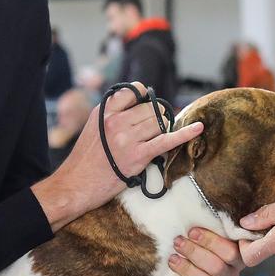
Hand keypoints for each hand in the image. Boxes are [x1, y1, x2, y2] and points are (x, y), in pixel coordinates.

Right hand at [32, 84, 201, 230]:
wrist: (76, 183)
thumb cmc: (86, 158)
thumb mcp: (93, 126)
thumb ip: (113, 112)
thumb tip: (138, 104)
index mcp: (105, 111)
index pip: (134, 91)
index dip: (144, 97)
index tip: (146, 105)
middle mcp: (117, 121)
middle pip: (150, 109)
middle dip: (155, 118)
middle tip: (149, 131)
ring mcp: (128, 138)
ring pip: (160, 123)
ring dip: (162, 130)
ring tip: (151, 140)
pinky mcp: (138, 156)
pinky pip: (167, 141)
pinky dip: (185, 134)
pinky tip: (198, 128)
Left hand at [168, 227, 243, 275]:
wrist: (197, 260)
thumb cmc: (202, 241)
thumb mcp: (213, 230)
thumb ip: (213, 224)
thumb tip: (199, 203)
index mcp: (238, 256)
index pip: (230, 251)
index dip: (210, 241)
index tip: (192, 231)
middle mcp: (232, 275)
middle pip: (217, 267)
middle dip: (194, 253)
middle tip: (178, 242)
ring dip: (189, 271)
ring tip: (173, 260)